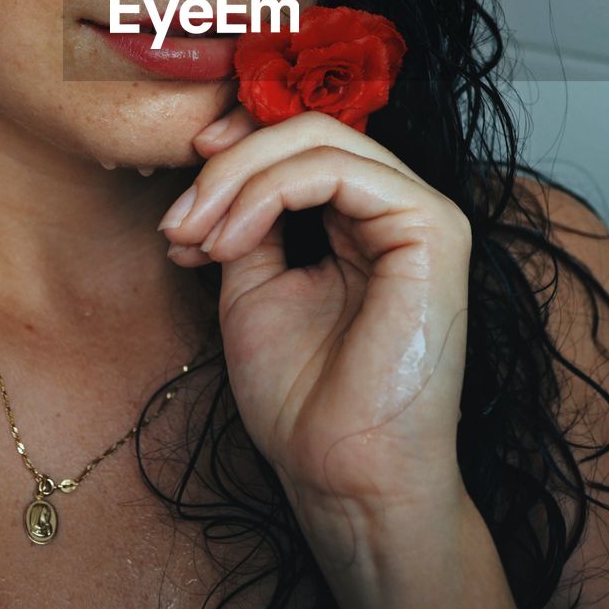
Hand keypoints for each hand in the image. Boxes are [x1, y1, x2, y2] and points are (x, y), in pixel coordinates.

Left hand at [157, 106, 472, 536]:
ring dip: (236, 180)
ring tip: (194, 238)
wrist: (342, 478)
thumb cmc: (302, 398)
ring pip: (316, 139)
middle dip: (226, 164)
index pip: (302, 144)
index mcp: (365, 220)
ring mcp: (420, 212)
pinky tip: (230, 242)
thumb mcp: (254, 284)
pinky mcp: (431, 227)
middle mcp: (398, 207)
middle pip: (306, 130)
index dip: (236, 148)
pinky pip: (334, 171)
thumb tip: (214, 165)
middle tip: (177, 220)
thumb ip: (247, 218)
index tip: (180, 196)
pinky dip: (265, 193)